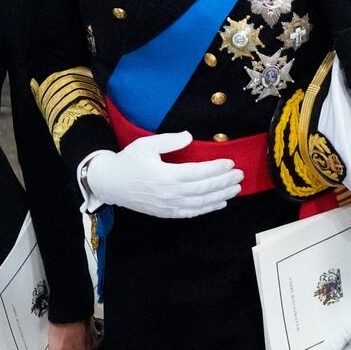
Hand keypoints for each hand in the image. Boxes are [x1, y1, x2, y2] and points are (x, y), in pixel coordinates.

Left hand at [47, 318, 94, 349]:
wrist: (69, 311)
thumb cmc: (62, 330)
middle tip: (59, 345)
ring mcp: (90, 340)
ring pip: (80, 346)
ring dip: (73, 344)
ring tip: (64, 337)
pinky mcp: (90, 331)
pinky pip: (83, 337)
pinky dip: (77, 336)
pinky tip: (70, 331)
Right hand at [86, 132, 242, 218]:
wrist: (110, 184)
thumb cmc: (128, 162)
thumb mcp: (146, 145)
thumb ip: (169, 140)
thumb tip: (189, 136)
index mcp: (166, 176)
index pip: (198, 173)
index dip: (216, 168)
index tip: (230, 162)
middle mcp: (170, 194)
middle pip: (204, 189)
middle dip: (224, 182)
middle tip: (240, 175)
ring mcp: (169, 206)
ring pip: (201, 203)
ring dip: (220, 196)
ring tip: (236, 189)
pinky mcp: (166, 213)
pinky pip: (191, 213)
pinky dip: (207, 209)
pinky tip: (220, 203)